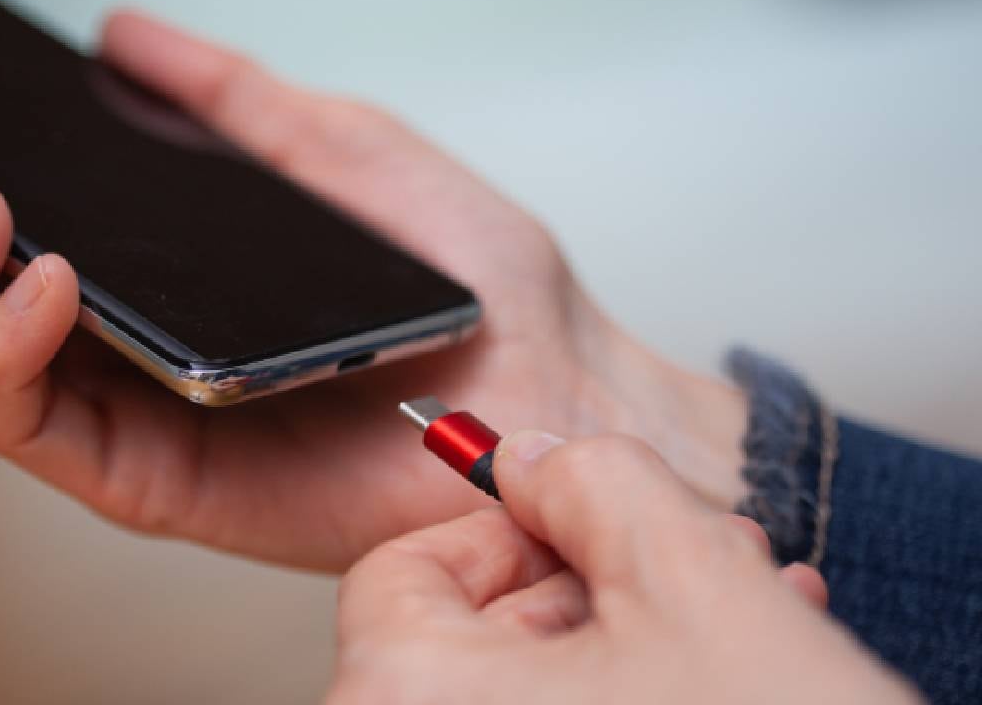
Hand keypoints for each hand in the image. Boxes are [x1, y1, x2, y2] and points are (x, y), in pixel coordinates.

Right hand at [0, 12, 748, 570]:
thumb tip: (122, 38)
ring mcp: (119, 411)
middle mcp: (104, 339)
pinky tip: (49, 279)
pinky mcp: (148, 480)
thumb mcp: (339, 151)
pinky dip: (8, 354)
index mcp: (135, 262)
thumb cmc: (460, 278)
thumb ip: (226, 102)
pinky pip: (28, 427)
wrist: (550, 384)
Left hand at [331, 433, 920, 704]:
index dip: (497, 529)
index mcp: (409, 698)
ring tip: (739, 611)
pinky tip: (724, 674)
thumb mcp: (694, 586)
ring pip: (531, 691)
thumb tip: (534, 458)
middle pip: (474, 637)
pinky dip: (632, 696)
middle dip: (599, 580)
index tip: (570, 521)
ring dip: (636, 636)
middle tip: (690, 558)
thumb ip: (597, 485)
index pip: (398, 575)